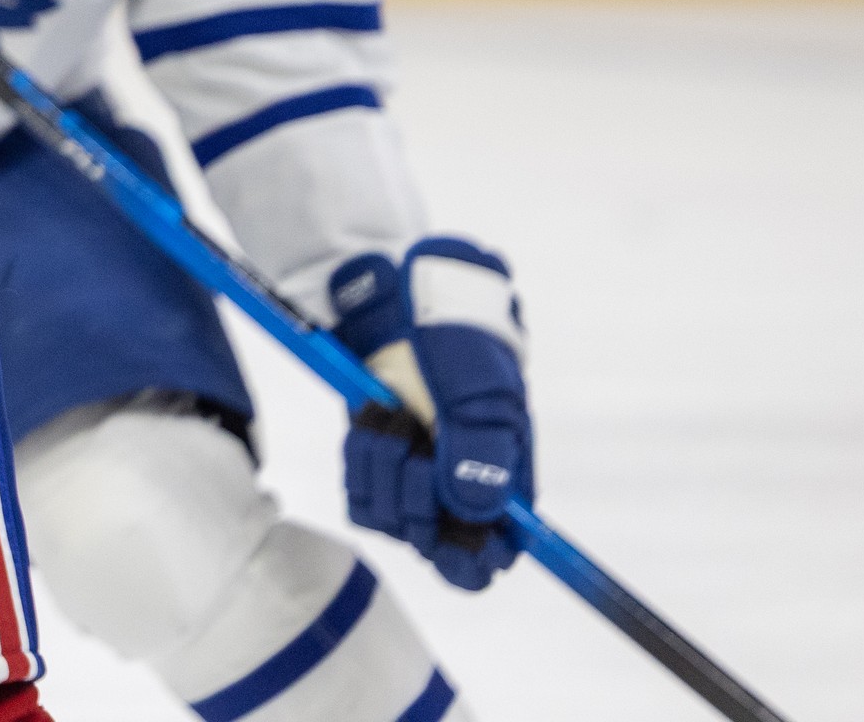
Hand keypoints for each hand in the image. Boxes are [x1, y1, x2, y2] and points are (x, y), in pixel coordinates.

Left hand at [329, 235, 532, 589]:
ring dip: (385, 469)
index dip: (471, 556)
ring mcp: (415, 481)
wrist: (402, 304)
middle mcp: (459, 492)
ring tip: (395, 415)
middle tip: (419, 444)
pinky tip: (373, 419)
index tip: (450, 523)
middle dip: (418, 499)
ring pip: (391, 523)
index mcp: (503, 483)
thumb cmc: (459, 344)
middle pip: (434, 549)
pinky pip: (359, 495)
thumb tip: (479, 514)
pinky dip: (360, 459)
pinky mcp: (375, 466)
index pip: (493, 558)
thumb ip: (484, 454)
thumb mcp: (483, 395)